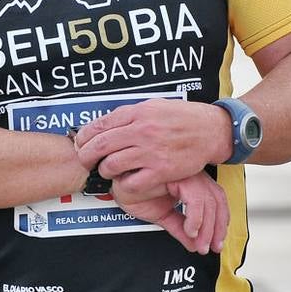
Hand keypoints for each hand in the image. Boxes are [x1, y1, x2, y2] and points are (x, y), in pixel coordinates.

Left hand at [75, 99, 230, 193]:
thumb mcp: (154, 106)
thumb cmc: (182, 118)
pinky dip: (124, 184)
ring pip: (112, 165)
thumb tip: (105, 124)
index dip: (84, 137)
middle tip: (85, 161)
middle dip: (86, 156)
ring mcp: (151, 151)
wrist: (210, 130)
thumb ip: (129, 115)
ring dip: (105, 170)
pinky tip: (126, 181)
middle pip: (100, 146)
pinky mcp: (161, 170)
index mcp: (137, 112)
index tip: (80, 143)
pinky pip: (132, 182)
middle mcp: (142, 130)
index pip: (99, 125)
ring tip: (108, 170)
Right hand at [111, 171, 229, 254]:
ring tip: (199, 243)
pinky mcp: (176, 175)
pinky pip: (195, 198)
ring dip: (206, 227)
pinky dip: (196, 217)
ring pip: (209, 201)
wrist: (114, 182)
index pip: (217, 200)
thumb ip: (179, 227)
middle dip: (216, 228)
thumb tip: (195, 244)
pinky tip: (190, 229)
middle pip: (217, 200)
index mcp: (191, 181)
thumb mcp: (162, 215)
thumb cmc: (134, 190)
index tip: (215, 244)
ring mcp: (185, 173)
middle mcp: (191, 175)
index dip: (220, 223)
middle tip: (210, 247)